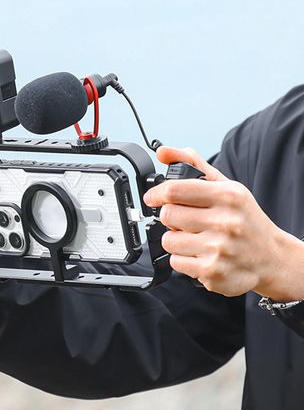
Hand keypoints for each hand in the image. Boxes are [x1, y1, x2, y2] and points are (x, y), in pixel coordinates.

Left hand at [144, 146, 303, 299]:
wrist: (271, 258)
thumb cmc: (244, 219)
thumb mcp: (226, 186)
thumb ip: (192, 165)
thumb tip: (163, 152)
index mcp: (228, 196)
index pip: (175, 190)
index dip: (157, 193)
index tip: (154, 197)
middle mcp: (225, 222)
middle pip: (167, 215)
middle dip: (171, 218)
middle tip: (185, 220)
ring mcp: (219, 249)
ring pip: (168, 240)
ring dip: (176, 239)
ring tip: (195, 238)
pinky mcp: (212, 273)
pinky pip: (175, 262)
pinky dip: (183, 259)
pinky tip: (201, 254)